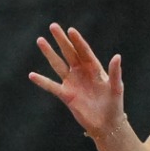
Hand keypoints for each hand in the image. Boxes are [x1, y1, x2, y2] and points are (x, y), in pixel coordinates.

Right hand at [30, 23, 125, 137]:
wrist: (106, 124)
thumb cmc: (114, 105)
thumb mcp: (116, 88)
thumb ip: (115, 72)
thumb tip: (117, 56)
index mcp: (94, 68)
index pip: (84, 51)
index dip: (78, 41)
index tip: (71, 30)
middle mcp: (81, 72)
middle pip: (69, 53)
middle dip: (61, 40)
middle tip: (53, 26)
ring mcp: (72, 82)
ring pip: (58, 64)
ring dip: (49, 53)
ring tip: (40, 40)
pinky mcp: (66, 95)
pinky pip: (52, 86)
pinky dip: (42, 81)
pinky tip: (32, 75)